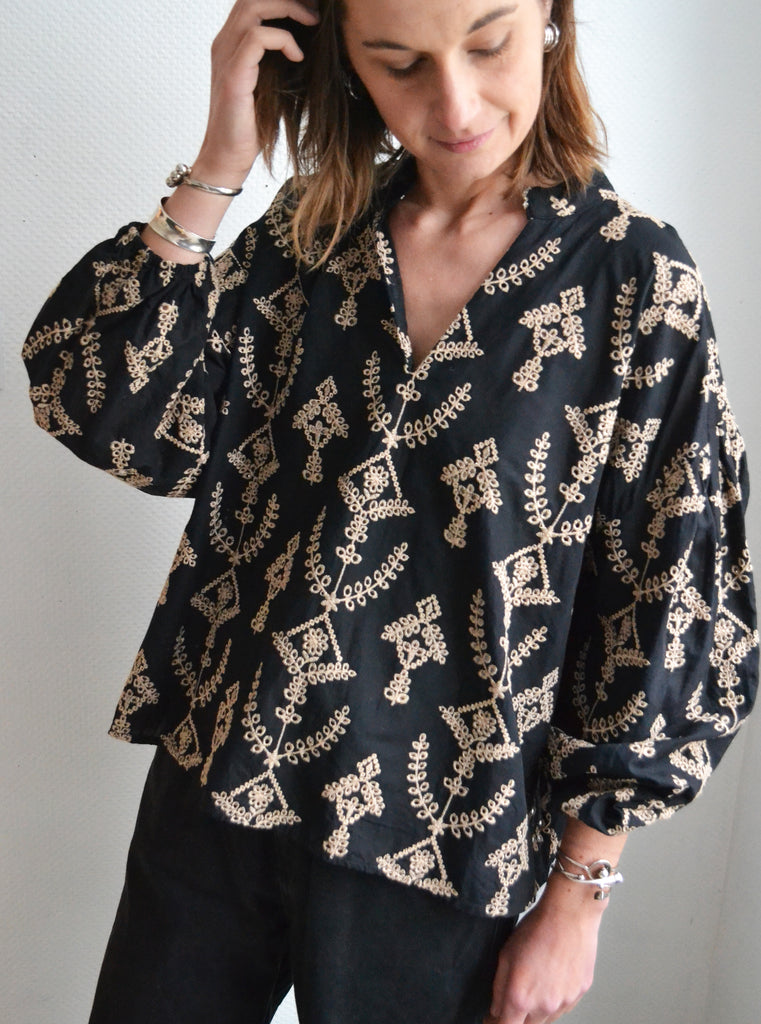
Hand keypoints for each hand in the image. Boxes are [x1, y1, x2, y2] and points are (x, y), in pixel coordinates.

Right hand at [194, 0, 318, 185]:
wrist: (228, 157)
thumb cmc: (251, 127)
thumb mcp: (270, 84)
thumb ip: (279, 60)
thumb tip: (310, 45)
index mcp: (230, 43)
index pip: (252, 2)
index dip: (282, 0)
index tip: (311, 9)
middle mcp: (224, 43)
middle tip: (315, 11)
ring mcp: (226, 57)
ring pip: (253, 7)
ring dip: (288, 9)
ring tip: (312, 23)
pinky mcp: (234, 75)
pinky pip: (258, 38)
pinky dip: (283, 40)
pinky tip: (298, 57)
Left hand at [484, 874, 602, 1023]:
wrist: (570, 915)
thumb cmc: (537, 928)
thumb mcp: (506, 955)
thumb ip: (499, 988)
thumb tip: (496, 1010)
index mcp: (520, 998)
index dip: (496, 1023)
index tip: (493, 1018)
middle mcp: (544, 1006)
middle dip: (518, 1016)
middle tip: (515, 995)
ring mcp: (564, 1002)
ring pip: (546, 1018)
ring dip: (537, 1009)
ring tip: (536, 979)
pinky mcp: (579, 994)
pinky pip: (563, 1006)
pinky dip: (555, 999)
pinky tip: (552, 977)